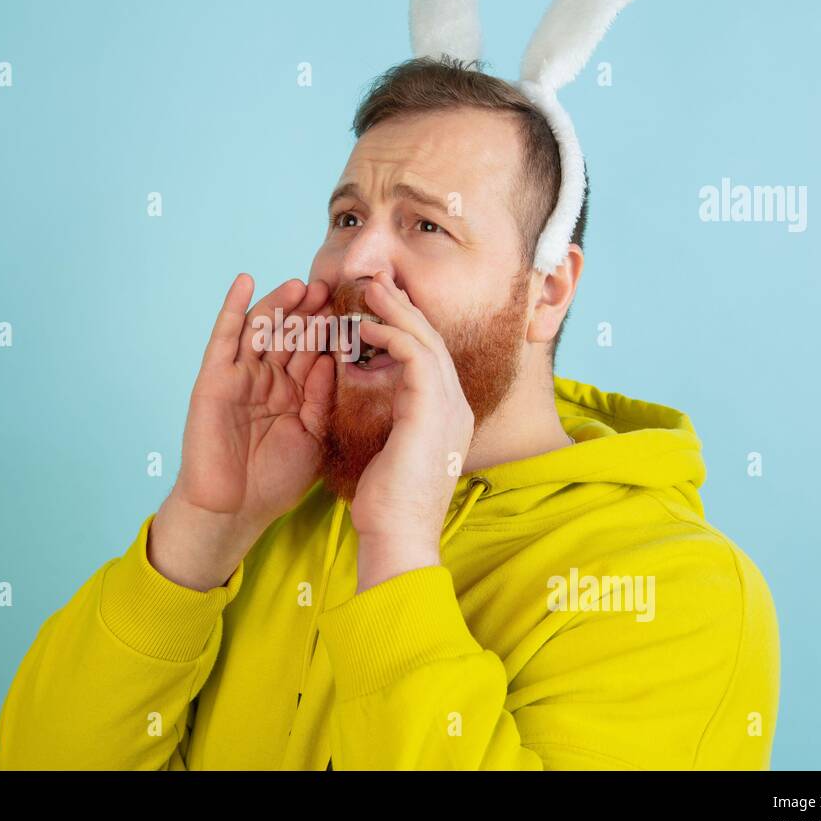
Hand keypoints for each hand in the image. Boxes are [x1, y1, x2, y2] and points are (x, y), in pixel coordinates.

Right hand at [150, 274, 334, 590]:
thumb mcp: (312, 435)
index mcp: (293, 393)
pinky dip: (233, 308)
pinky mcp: (215, 378)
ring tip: (300, 285)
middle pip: (290, 334)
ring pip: (262, 329)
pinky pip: (224, 338)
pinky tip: (245, 281)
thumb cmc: (274, 480)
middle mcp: (268, 380)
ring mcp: (240, 376)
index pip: (313, 351)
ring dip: (279, 304)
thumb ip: (321, 397)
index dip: (330, 329)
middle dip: (309, 312)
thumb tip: (331, 358)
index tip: (354, 308)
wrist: (234, 511)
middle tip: (331, 288)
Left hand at [348, 271, 473, 592]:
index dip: (407, 329)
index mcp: (450, 418)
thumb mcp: (393, 454)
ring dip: (396, 311)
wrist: (398, 537)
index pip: (432, 359)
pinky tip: (363, 326)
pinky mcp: (432, 410)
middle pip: (434, 341)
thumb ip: (396, 424)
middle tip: (378, 282)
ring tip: (370, 290)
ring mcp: (450, 407)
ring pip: (427, 340)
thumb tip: (381, 407)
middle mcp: (456, 407)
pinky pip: (415, 355)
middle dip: (405, 308)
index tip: (380, 309)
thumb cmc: (387, 507)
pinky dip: (390, 334)